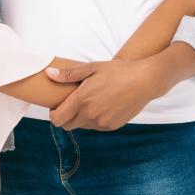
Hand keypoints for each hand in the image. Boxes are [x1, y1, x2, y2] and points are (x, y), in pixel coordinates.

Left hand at [46, 60, 161, 130]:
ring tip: (88, 102)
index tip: (55, 106)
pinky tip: (100, 106)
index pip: (58, 119)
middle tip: (70, 104)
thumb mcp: (92, 68)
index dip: (53, 114)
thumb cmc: (118, 71)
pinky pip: (96, 127)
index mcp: (82, 100)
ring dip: (80, 118)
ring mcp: (102, 123)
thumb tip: (49, 73)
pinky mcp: (112, 126)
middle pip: (68, 125)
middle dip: (65, 117)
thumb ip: (68, 74)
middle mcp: (91, 115)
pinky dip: (94, 119)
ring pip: (82, 126)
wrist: (144, 81)